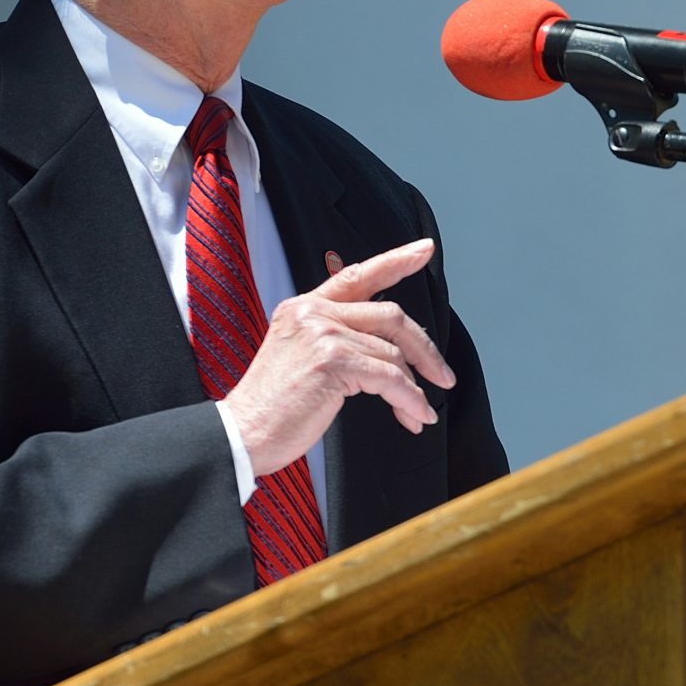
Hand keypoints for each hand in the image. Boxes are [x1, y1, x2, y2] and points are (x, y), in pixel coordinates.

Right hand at [221, 238, 455, 476]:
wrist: (242, 435)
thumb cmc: (273, 407)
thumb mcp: (301, 358)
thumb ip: (336, 340)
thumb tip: (390, 350)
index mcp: (304, 308)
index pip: (356, 275)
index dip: (395, 260)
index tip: (424, 250)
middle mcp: (313, 313)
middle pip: (390, 316)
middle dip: (424, 348)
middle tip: (443, 375)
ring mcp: (322, 334)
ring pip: (392, 352)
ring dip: (414, 387)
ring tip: (420, 411)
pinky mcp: (332, 360)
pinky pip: (389, 377)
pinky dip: (409, 399)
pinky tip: (415, 415)